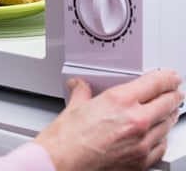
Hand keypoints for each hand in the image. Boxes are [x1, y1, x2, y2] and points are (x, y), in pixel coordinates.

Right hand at [34, 70, 183, 170]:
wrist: (64, 160)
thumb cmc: (68, 136)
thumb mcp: (75, 105)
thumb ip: (82, 92)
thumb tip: (80, 86)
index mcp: (121, 100)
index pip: (156, 83)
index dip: (167, 78)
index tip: (170, 77)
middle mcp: (136, 120)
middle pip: (168, 102)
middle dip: (173, 95)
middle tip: (173, 91)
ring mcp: (141, 142)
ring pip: (168, 124)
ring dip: (169, 115)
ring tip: (166, 111)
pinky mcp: (141, 161)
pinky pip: (161, 146)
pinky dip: (161, 138)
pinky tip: (157, 134)